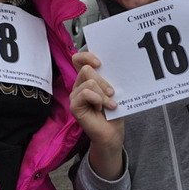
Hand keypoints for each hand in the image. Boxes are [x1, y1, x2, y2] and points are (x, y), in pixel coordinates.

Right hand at [70, 52, 124, 179]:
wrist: (112, 133)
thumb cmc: (114, 113)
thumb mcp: (113, 91)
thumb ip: (107, 78)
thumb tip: (108, 66)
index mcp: (87, 79)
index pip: (79, 59)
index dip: (87, 56)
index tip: (100, 63)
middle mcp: (79, 85)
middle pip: (86, 69)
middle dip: (103, 81)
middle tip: (112, 93)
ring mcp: (75, 95)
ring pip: (89, 82)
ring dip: (103, 94)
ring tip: (109, 105)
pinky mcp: (74, 105)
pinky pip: (86, 93)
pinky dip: (98, 100)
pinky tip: (102, 109)